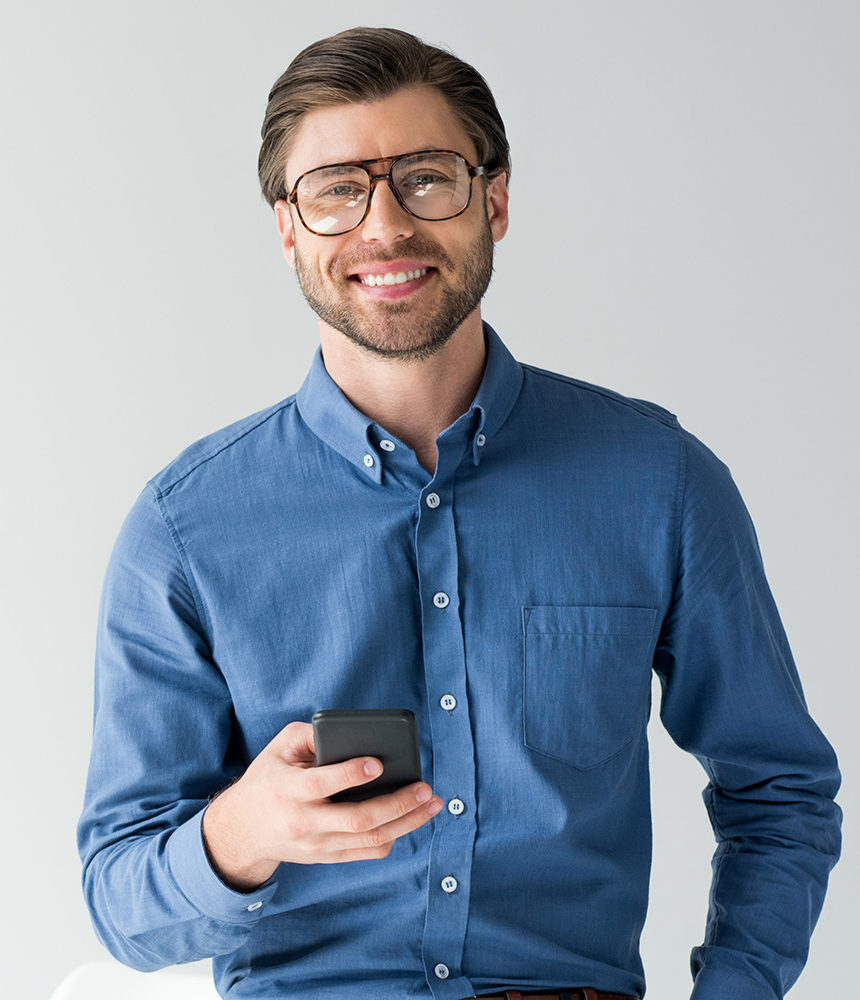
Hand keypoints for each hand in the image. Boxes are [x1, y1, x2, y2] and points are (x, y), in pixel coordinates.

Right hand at [201, 721, 442, 890]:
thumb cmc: (267, 780)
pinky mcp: (327, 857)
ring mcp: (317, 845)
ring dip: (407, 822)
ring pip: (370, 839)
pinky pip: (366, 852)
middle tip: (425, 787)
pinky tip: (410, 820)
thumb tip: (347, 731)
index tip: (378, 762)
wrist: (242, 831)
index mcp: (289, 790)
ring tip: (432, 803)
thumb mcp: (278, 748)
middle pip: (358, 819)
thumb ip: (309, 734)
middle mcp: (304, 822)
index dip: (352, 774)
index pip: (322, 784)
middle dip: (398, 803)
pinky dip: (393, 837)